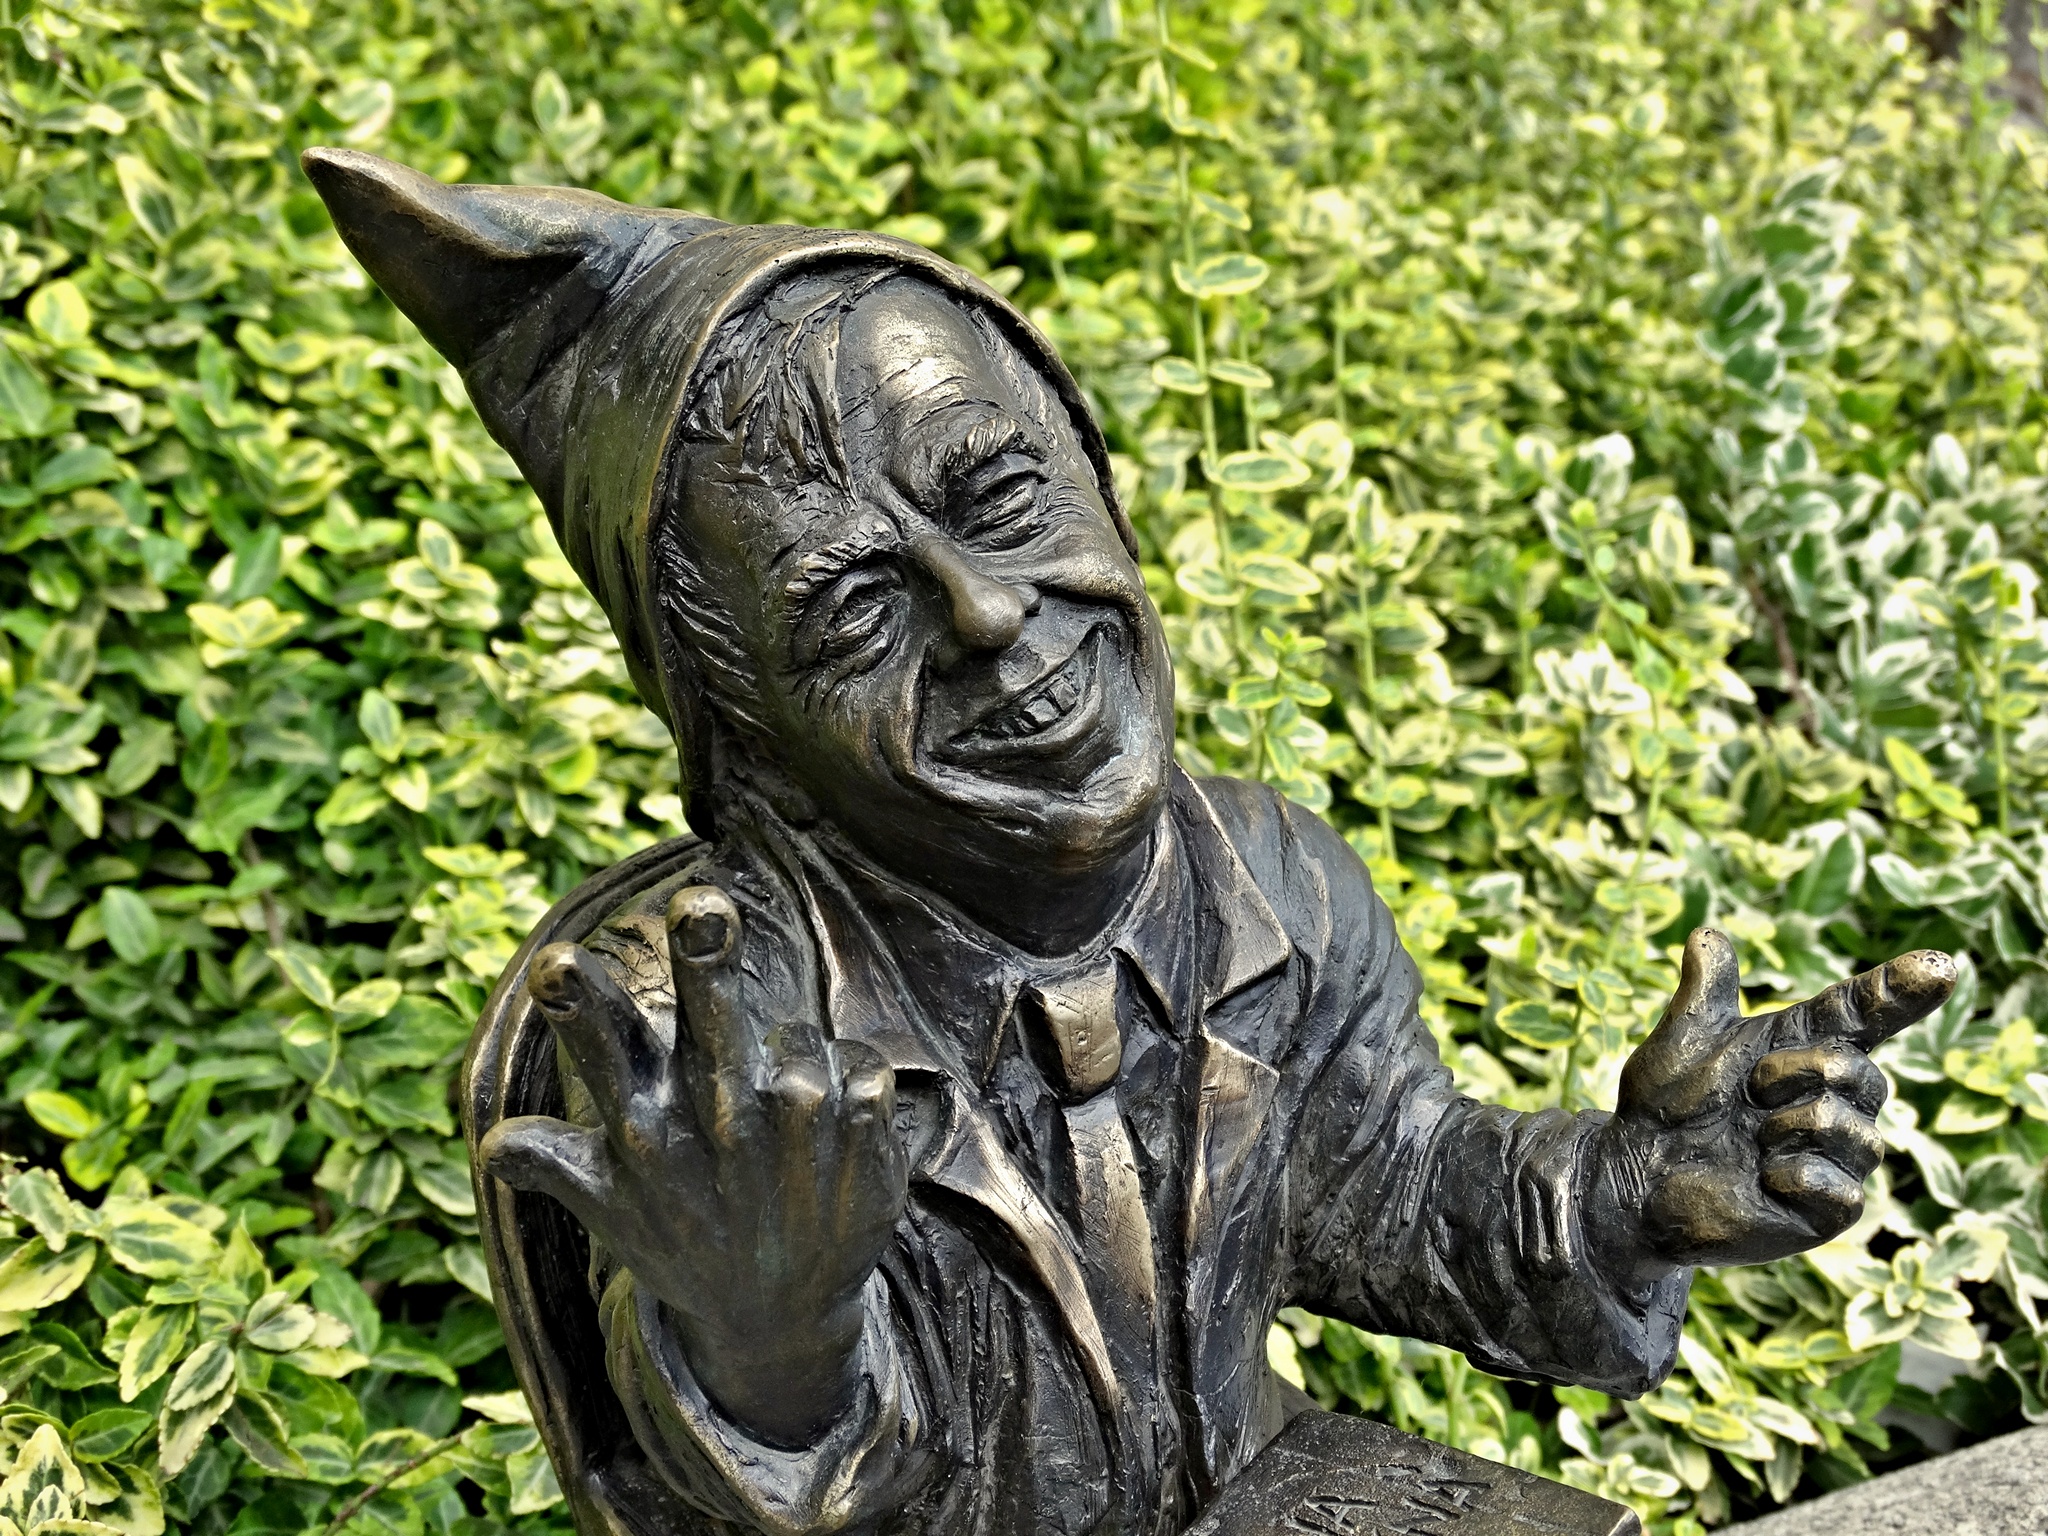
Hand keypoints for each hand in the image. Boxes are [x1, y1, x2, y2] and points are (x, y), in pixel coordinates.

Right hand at [479, 885, 908, 1447]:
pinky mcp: (863, 1139)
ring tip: (785, 1125)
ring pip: (798, 1039)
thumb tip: (494, 1143)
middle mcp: (717, 1125)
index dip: (578, 1006)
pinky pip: (863, 1066)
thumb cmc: (683, 1242)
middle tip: (703, 906)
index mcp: (646, 1130)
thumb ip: (559, 1162)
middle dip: (704, 961)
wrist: (781, 1323)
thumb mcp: (612, 1209)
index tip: (553, 962)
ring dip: (796, 1058)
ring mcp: (795, 1132)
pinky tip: (839, 1133)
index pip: (605, 1053)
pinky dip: (857, 1081)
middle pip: (711, 1025)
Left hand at [1593, 927, 1954, 1271]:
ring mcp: (1838, 1155)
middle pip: (1858, 1070)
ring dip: (1783, 1129)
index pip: (1864, 1013)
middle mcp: (1834, 1100)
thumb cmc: (1664, 1106)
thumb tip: (1708, 935)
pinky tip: (1761, 1180)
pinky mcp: (1832, 1208)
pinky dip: (1789, 1176)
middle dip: (1794, 1074)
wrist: (1637, 1175)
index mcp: (1804, 1050)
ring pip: (1849, 1127)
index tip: (1941, 965)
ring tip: (1749, 1142)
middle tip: (1747, 1094)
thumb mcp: (1684, 1039)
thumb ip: (1706, 990)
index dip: (1899, 990)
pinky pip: (1838, 1183)